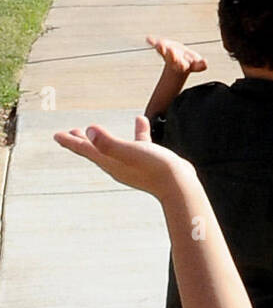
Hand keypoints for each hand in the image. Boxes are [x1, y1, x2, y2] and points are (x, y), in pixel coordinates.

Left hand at [54, 115, 193, 198]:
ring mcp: (133, 163)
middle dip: (82, 142)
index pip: (85, 150)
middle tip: (71, 133)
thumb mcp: (130, 152)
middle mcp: (118, 164)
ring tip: (97, 128)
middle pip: (95, 151)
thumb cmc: (155, 168)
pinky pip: (137, 143)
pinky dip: (136, 132)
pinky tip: (140, 121)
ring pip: (113, 148)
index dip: (70, 142)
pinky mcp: (148, 160)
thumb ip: (108, 142)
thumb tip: (89, 129)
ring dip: (103, 138)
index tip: (57, 135)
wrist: (180, 185)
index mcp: (110, 162)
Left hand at [147, 35, 206, 76]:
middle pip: (171, 58)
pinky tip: (148, 39)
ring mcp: (166, 53)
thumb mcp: (197, 66)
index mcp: (182, 65)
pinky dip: (152, 42)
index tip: (181, 63)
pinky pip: (155, 44)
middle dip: (171, 54)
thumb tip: (205, 62)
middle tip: (171, 50)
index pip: (181, 65)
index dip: (181, 64)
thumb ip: (202, 65)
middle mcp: (173, 60)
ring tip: (160, 44)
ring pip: (162, 51)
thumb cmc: (190, 63)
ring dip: (161, 48)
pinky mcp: (162, 47)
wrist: (179, 61)